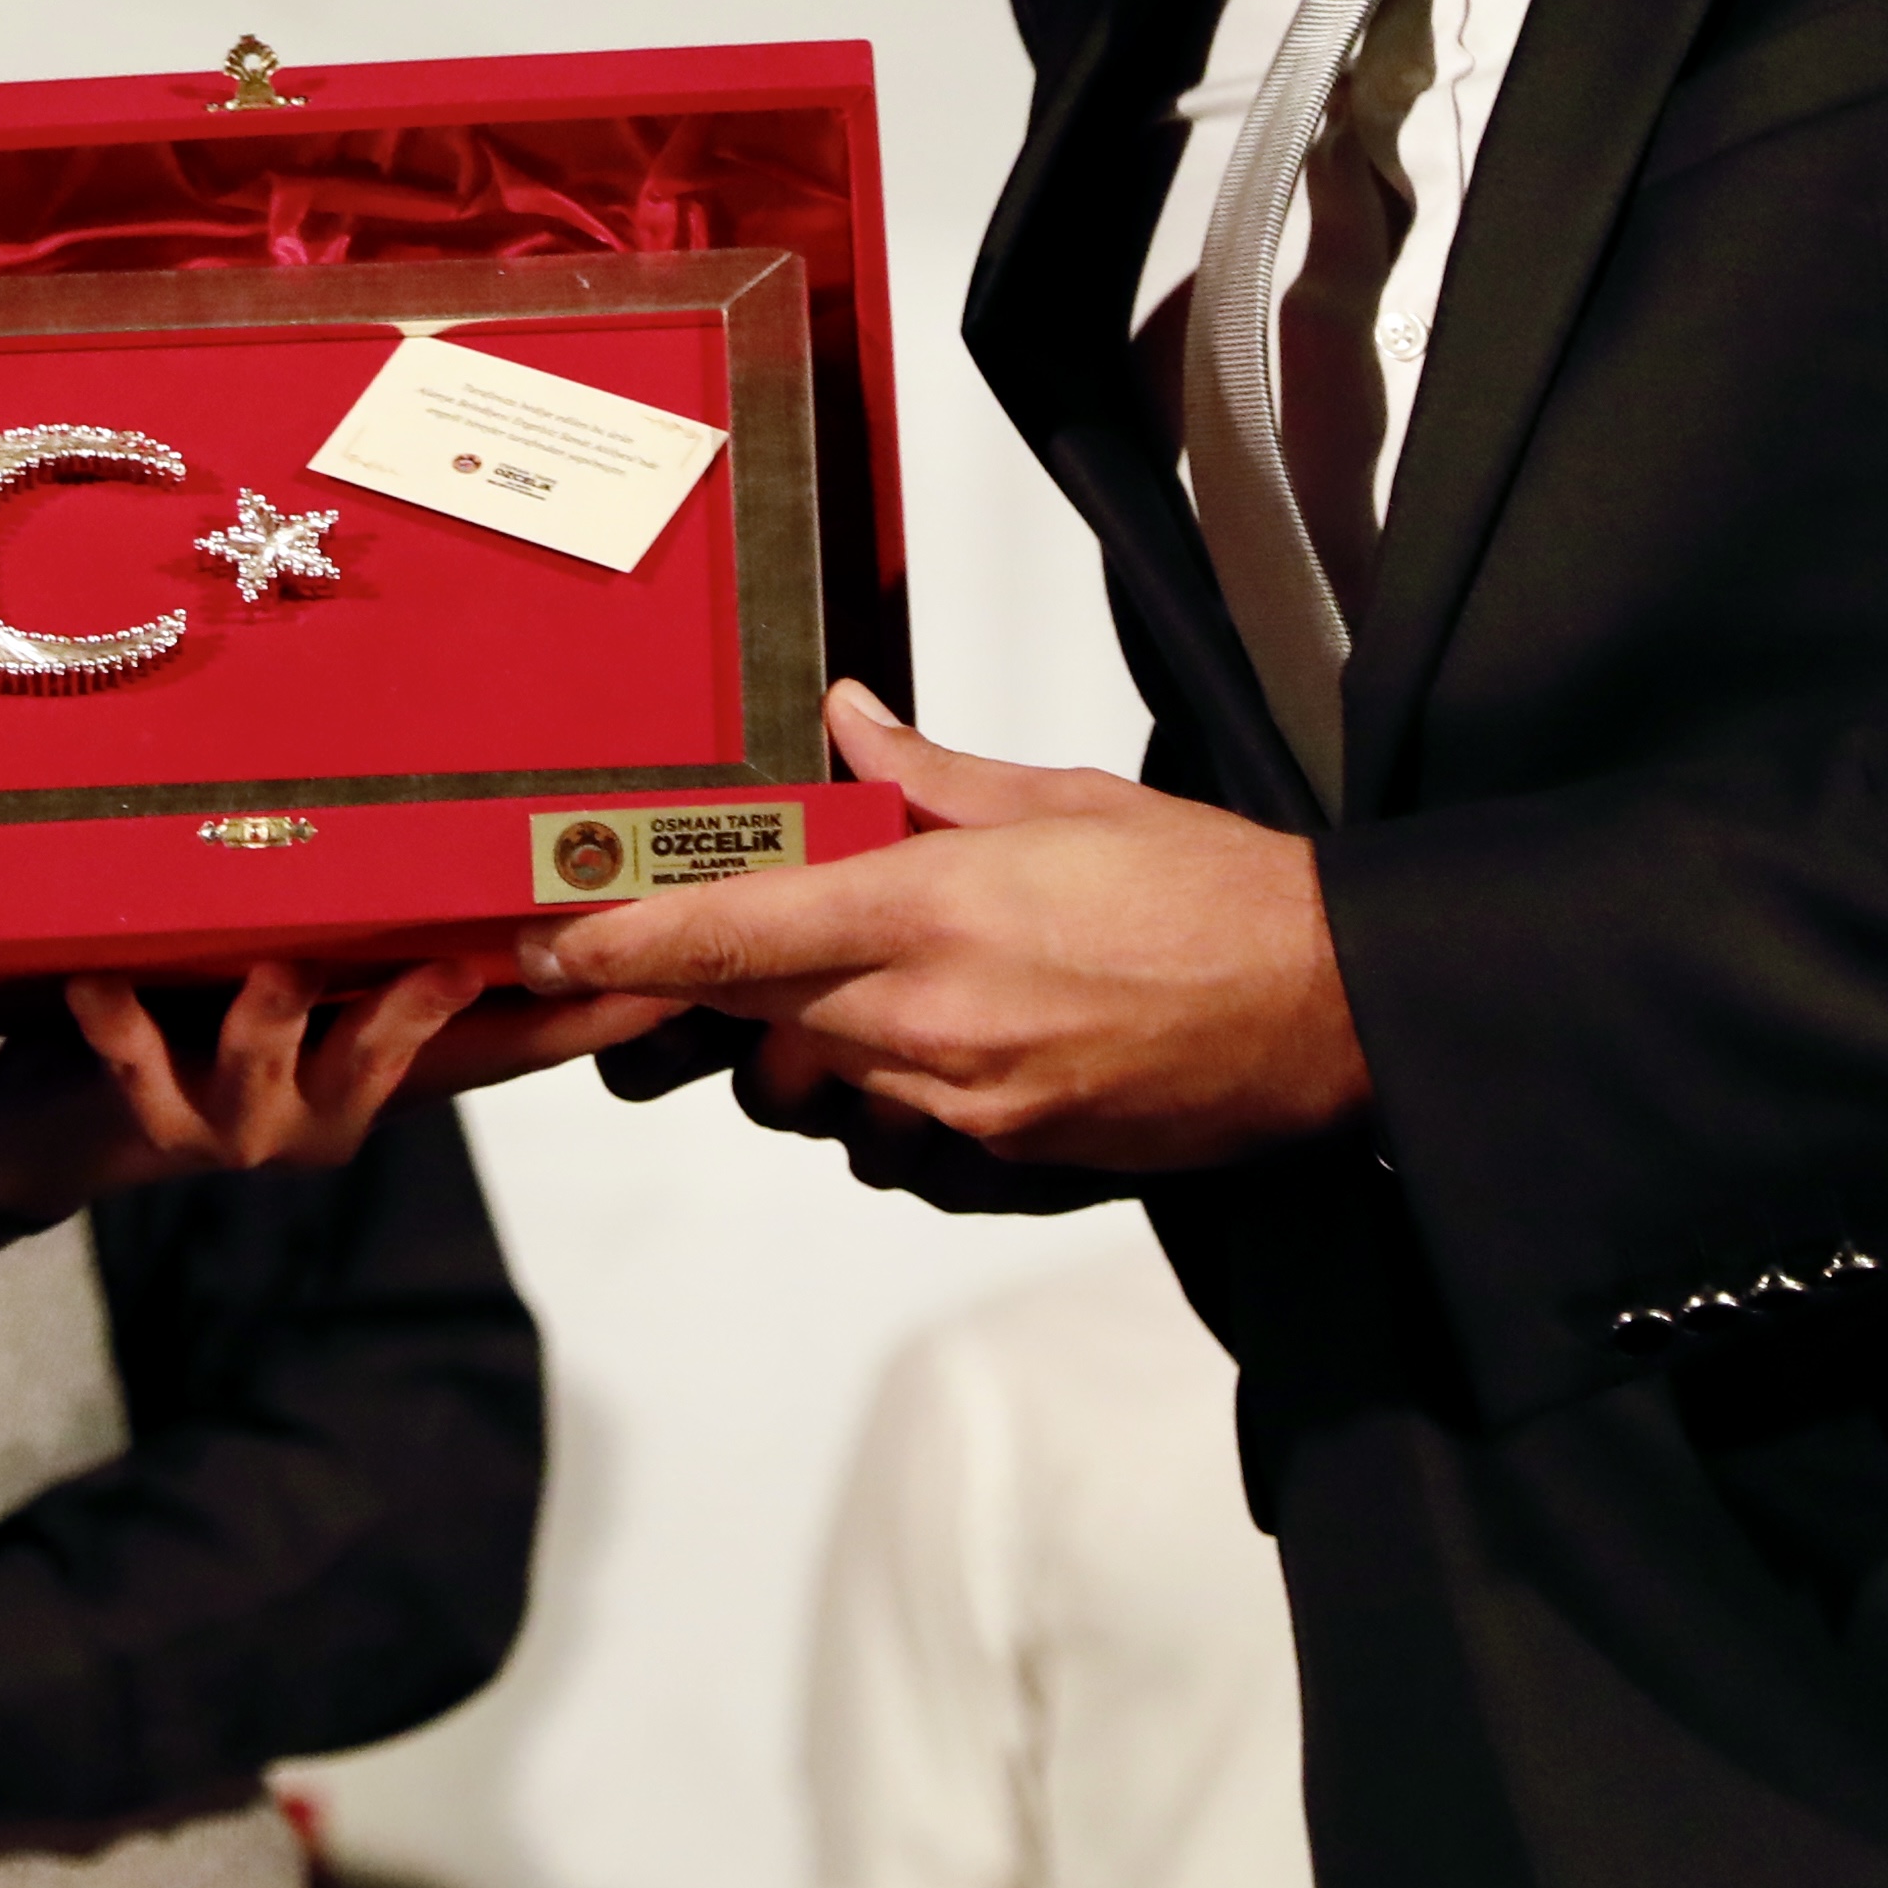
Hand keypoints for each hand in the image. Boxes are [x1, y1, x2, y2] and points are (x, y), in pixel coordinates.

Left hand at [0, 958, 672, 1228]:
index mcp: (379, 1070)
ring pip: (271, 1066)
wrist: (62, 1131)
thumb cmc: (194, 1026)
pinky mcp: (155, 1123)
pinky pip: (140, 1067)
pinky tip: (98, 980)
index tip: (661, 980)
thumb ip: (376, 933)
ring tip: (274, 968)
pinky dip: (121, 1025)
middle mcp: (328, 1109)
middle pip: (397, 1060)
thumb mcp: (303, 980)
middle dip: (427, 1011)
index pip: (501, 1046)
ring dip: (272, 1017)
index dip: (581, 1021)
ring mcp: (245, 1124)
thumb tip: (464, 835)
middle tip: (460, 964)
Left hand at [512, 683, 1366, 1168]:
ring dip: (801, 1050)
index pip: (733, 932)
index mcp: (936, 913)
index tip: (552, 941)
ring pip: (814, 1092)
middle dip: (699, 998)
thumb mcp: (1065, 800)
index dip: (625, 944)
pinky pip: (893, 1146)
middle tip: (664, 969)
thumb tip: (843, 725)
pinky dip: (884, 1108)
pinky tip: (927, 1058)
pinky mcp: (1009, 1163)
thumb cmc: (1218, 896)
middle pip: (749, 1019)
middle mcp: (933, 1022)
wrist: (1335, 1012)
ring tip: (853, 995)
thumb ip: (928, 778)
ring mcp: (968, 1108)